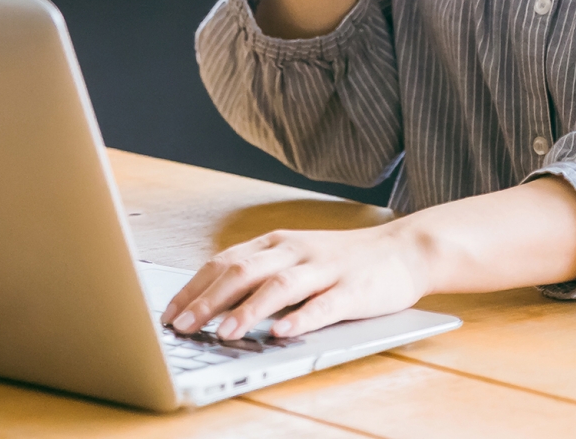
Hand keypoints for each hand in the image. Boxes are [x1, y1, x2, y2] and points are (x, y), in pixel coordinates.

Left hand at [160, 220, 430, 340]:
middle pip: (244, 270)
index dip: (195, 287)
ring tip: (223, 333)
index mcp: (277, 243)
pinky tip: (282, 333)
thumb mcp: (297, 259)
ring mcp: (325, 269)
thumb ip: (261, 275)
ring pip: (279, 286)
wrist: (405, 249)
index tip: (169, 313)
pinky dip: (301, 319)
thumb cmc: (345, 261)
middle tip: (183, 326)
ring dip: (248, 310)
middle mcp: (296, 251)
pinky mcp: (353, 289)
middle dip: (209, 300)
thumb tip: (213, 305)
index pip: (225, 261)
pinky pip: (324, 305)